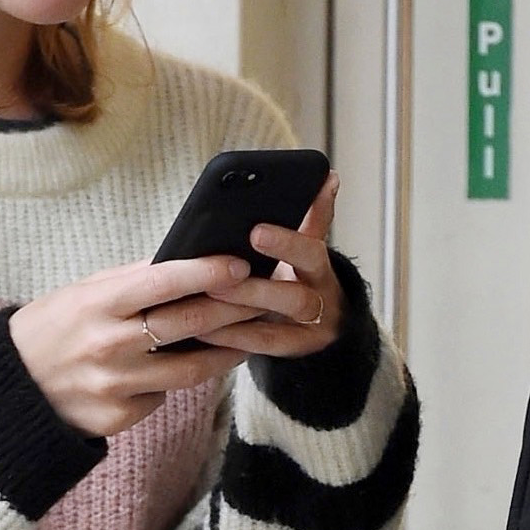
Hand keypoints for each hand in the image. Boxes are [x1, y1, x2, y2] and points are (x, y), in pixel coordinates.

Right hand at [8, 253, 252, 437]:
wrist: (13, 386)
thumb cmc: (53, 327)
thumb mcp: (83, 292)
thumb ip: (132, 281)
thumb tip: (185, 261)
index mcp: (98, 304)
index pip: (161, 282)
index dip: (205, 273)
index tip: (239, 265)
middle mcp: (108, 345)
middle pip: (187, 326)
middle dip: (233, 310)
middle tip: (264, 299)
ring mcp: (114, 385)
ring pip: (189, 370)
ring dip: (224, 353)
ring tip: (244, 338)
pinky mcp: (118, 417)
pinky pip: (161, 396)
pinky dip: (172, 381)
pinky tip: (174, 370)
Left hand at [199, 171, 345, 356]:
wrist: (325, 322)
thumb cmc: (301, 274)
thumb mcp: (307, 247)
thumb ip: (311, 217)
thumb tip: (328, 176)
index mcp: (320, 268)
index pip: (310, 251)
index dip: (286, 243)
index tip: (255, 231)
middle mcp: (321, 300)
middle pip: (294, 297)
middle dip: (256, 286)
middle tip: (219, 275)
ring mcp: (309, 331)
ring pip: (275, 325)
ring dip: (238, 312)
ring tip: (205, 298)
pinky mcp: (293, 353)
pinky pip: (259, 347)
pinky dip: (230, 337)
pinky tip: (201, 328)